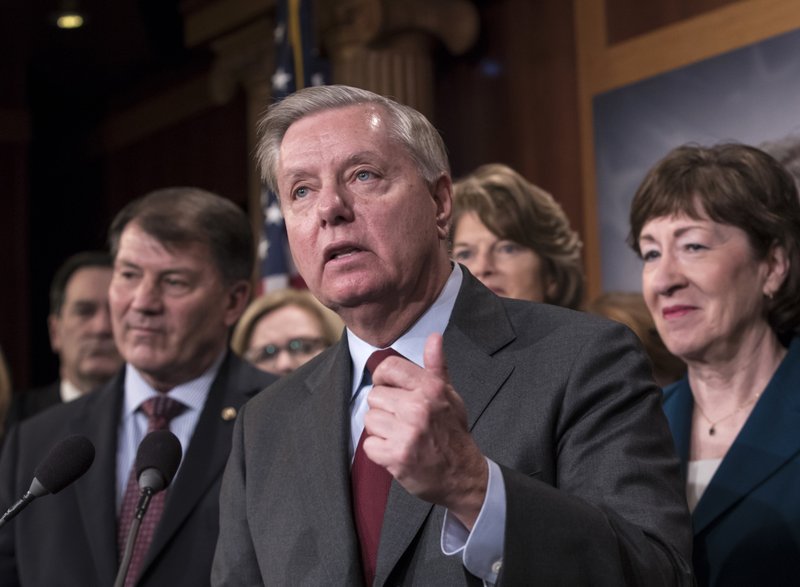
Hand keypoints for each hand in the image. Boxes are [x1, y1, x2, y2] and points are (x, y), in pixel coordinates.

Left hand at [363, 332, 487, 528]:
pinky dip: (379, 451)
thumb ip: (436, 367)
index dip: (384, 379)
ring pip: (370, 420)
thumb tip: (434, 337)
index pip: (388, 368)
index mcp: (431, 388)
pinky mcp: (396, 456)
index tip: (391, 390)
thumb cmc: (453, 432)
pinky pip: (369, 445)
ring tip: (400, 436)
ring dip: (381, 430)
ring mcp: (407, 433)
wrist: (463, 475)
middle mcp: (418, 407)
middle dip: (384, 409)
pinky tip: (396, 451)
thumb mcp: (450, 396)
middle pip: (374, 396)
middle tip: (402, 421)